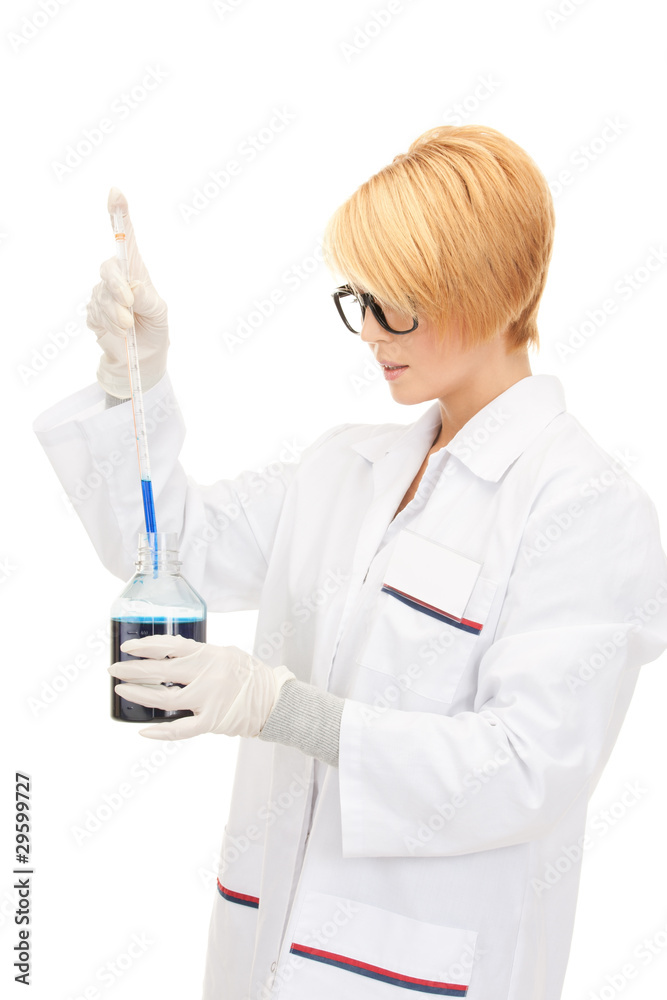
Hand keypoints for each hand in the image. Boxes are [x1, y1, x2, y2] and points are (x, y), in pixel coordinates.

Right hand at [86, 187, 168, 397]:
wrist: (143, 358)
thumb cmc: (155, 329)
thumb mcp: (160, 313)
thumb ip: (149, 299)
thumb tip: (134, 287)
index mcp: (135, 270)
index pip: (125, 238)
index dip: (119, 214)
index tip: (116, 192)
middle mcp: (116, 278)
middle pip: (108, 269)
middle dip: (117, 288)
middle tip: (130, 306)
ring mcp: (101, 293)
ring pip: (102, 297)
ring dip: (117, 314)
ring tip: (129, 326)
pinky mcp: (92, 312)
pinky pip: (95, 314)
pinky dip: (109, 325)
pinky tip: (119, 331)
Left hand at [109, 633, 295, 739]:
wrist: (274, 700)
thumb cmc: (250, 674)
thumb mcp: (226, 653)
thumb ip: (200, 653)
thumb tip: (171, 649)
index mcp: (208, 655)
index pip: (169, 645)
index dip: (145, 646)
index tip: (128, 648)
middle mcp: (205, 675)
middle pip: (160, 671)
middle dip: (132, 670)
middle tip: (114, 670)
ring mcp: (207, 699)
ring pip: (163, 698)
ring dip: (139, 694)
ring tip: (122, 691)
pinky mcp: (211, 721)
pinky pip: (180, 730)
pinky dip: (160, 732)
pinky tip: (144, 729)